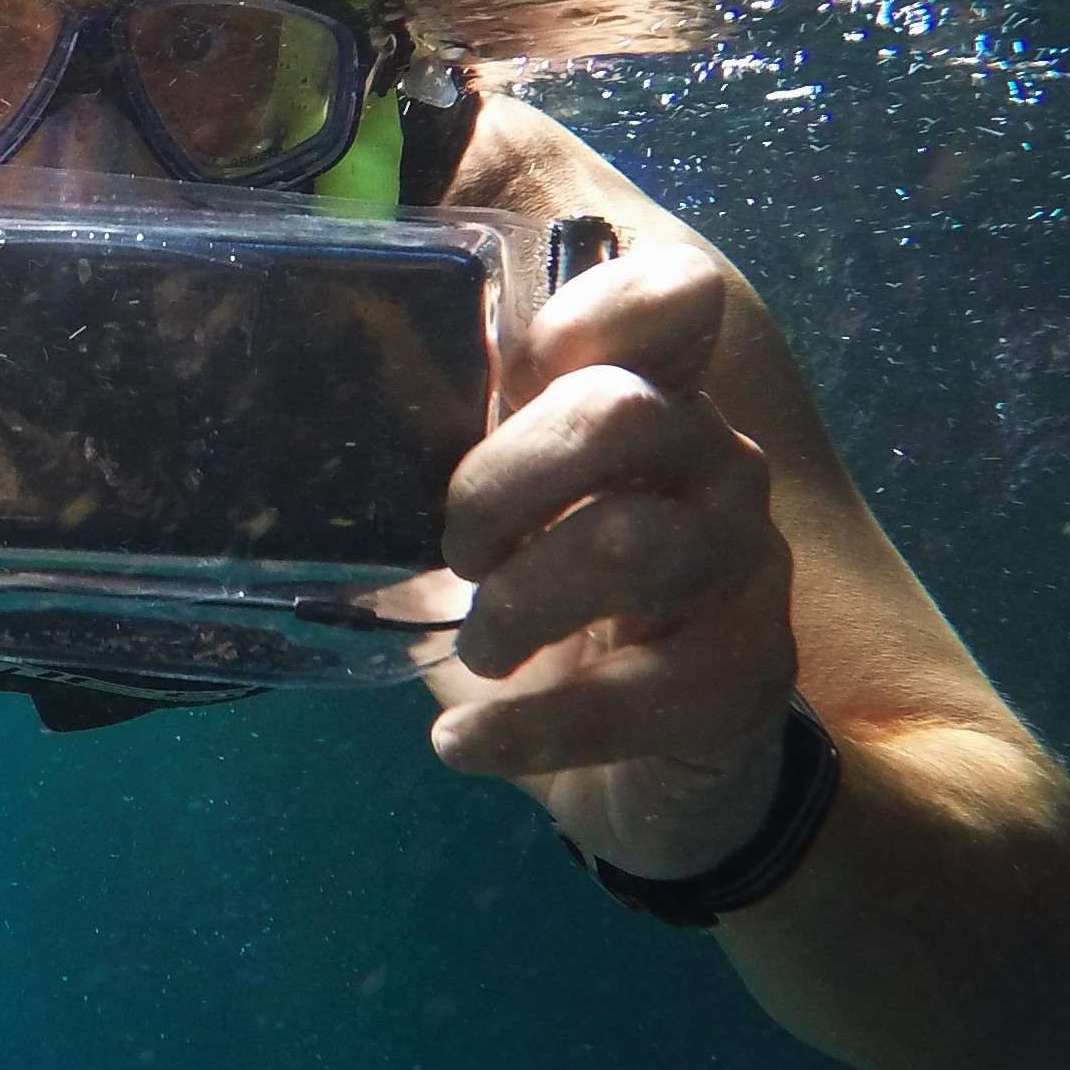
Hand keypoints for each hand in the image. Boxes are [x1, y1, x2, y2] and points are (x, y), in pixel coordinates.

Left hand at [426, 244, 796, 875]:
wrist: (652, 774)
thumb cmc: (557, 618)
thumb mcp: (496, 526)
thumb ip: (447, 458)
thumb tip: (322, 427)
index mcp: (653, 401)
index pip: (674, 295)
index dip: (592, 311)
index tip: (517, 374)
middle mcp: (716, 462)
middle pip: (618, 412)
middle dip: (499, 485)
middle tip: (459, 553)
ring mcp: (745, 564)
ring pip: (629, 543)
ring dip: (518, 604)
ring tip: (478, 650)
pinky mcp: (747, 673)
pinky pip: (632, 690)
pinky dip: (524, 727)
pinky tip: (466, 745)